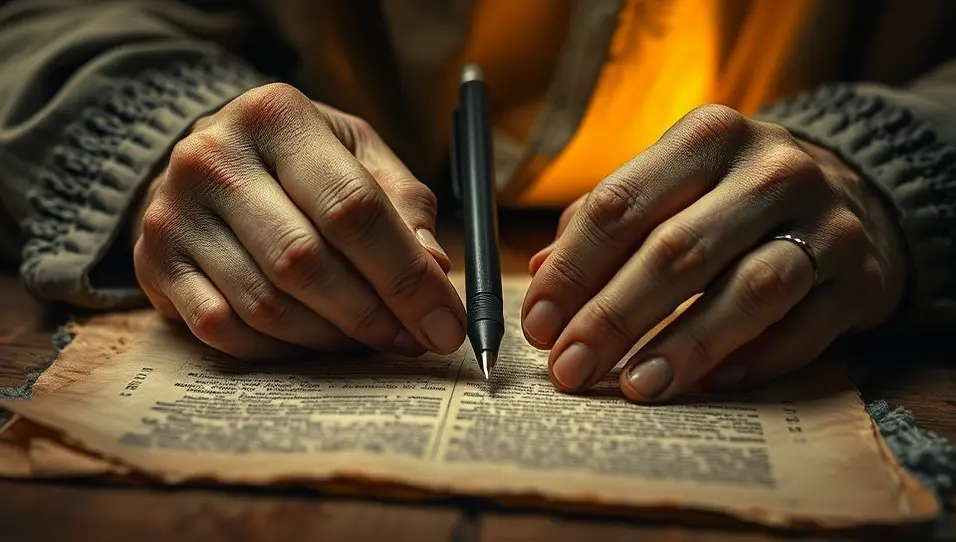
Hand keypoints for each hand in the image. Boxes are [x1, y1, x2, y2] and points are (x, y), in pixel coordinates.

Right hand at [132, 83, 465, 359]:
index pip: (353, 208)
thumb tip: (433, 269)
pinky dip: (281, 350)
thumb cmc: (301, 162)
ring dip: (332, 338)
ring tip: (372, 341)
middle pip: (307, 261)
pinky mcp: (153, 262)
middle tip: (415, 341)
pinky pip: (224, 331)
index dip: (406, 276)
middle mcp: (215, 157)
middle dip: (375, 315)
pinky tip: (315, 343)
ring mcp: (174, 212)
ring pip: (266, 305)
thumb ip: (403, 206)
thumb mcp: (358, 156)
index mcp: (277, 115)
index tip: (447, 324)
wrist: (209, 161)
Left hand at [522, 105, 907, 402]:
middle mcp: (769, 170)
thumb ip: (605, 223)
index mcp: (706, 137)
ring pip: (748, 290)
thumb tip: (539, 273)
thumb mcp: (672, 184)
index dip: (571, 270)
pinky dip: (753, 361)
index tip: (539, 324)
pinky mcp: (862, 276)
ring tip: (635, 386)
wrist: (854, 196)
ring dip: (684, 346)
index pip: (620, 204)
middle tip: (570, 367)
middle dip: (613, 318)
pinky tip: (710, 384)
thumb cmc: (732, 197)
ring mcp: (824, 221)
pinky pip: (803, 330)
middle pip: (676, 251)